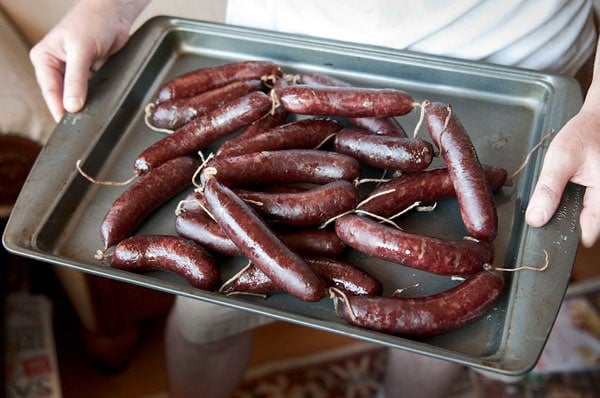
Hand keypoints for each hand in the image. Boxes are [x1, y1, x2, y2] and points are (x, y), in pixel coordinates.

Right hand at [29, 0, 149, 121]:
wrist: (114, 14)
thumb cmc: (92, 22)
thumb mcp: (81, 51)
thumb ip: (76, 79)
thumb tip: (71, 106)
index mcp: (44, 58)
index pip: (49, 90)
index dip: (58, 108)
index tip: (66, 124)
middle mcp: (55, 66)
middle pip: (61, 96)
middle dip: (71, 109)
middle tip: (81, 125)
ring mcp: (73, 72)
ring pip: (76, 96)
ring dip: (84, 104)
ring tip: (91, 117)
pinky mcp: (89, 74)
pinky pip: (91, 91)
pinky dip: (95, 98)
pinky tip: (100, 105)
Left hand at [526, 88, 599, 247]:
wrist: (596, 120)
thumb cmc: (584, 135)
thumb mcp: (561, 160)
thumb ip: (548, 190)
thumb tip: (536, 218)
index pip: (589, 230)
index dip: (568, 235)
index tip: (550, 235)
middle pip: (587, 223)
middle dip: (566, 219)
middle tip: (551, 208)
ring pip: (586, 213)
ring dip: (570, 210)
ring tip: (561, 193)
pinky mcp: (597, 190)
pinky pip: (587, 204)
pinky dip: (574, 201)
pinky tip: (566, 190)